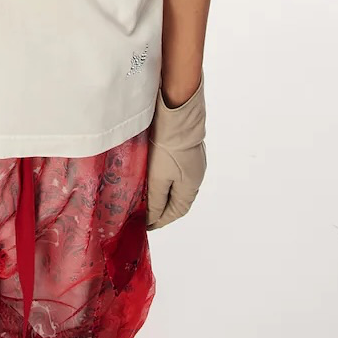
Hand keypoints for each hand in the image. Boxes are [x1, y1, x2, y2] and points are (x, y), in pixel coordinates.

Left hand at [146, 68, 206, 229]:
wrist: (176, 111)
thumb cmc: (168, 146)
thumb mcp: (158, 178)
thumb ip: (156, 200)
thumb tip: (152, 219)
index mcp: (191, 186)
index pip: (176, 211)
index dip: (161, 220)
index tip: (146, 225)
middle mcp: (195, 174)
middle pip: (177, 198)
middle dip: (160, 206)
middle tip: (142, 210)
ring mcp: (192, 159)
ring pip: (175, 182)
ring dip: (161, 189)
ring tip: (143, 193)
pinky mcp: (185, 146)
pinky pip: (174, 168)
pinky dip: (162, 175)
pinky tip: (150, 171)